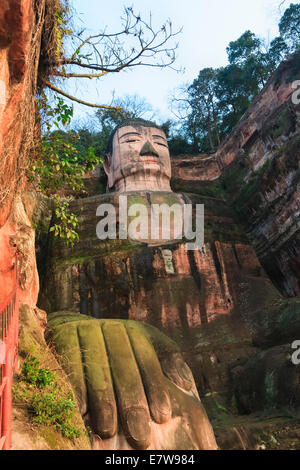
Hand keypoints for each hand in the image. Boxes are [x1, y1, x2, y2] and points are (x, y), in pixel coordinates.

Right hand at [46, 314, 216, 449]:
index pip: (148, 358)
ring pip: (97, 368)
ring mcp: (85, 330)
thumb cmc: (116, 349)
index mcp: (134, 330)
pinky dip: (75, 386)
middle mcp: (111, 328)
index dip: (155, 386)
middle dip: (131, 401)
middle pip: (123, 366)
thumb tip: (184, 383)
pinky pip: (70, 364)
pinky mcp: (62, 335)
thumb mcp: (144, 348)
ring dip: (103, 400)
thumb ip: (166, 361)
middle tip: (139, 435)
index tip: (162, 415)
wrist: (73, 327)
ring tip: (108, 430)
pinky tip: (81, 409)